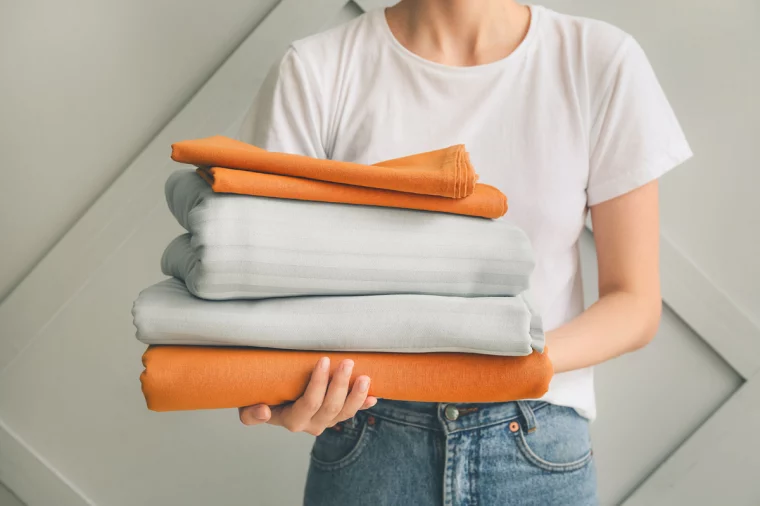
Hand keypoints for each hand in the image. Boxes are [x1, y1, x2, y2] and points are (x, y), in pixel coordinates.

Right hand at [238, 357, 376, 434]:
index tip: (323, 360)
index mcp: (292, 420)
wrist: (271, 404)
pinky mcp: (336, 416)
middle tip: (347, 362)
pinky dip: (363, 404)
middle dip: (341, 385)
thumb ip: (250, 414)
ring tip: (365, 377)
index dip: (318, 384)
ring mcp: (326, 421)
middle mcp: (311, 424)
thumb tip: (264, 411)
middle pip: (331, 408)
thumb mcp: (246, 406)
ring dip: (357, 396)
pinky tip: (374, 396)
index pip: (309, 403)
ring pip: (345, 413)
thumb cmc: (260, 398)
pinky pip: (352, 412)